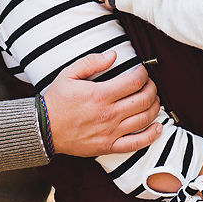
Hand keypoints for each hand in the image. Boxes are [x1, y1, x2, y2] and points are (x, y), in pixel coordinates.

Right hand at [41, 51, 162, 156]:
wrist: (44, 129)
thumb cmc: (56, 100)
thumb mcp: (68, 74)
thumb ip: (92, 61)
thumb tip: (114, 55)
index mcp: (100, 95)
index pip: (134, 82)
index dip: (143, 73)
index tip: (142, 71)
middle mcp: (109, 114)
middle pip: (143, 99)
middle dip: (152, 88)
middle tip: (149, 84)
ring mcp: (110, 132)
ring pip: (144, 119)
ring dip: (154, 107)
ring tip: (153, 99)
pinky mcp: (109, 146)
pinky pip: (136, 144)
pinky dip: (152, 136)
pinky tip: (158, 127)